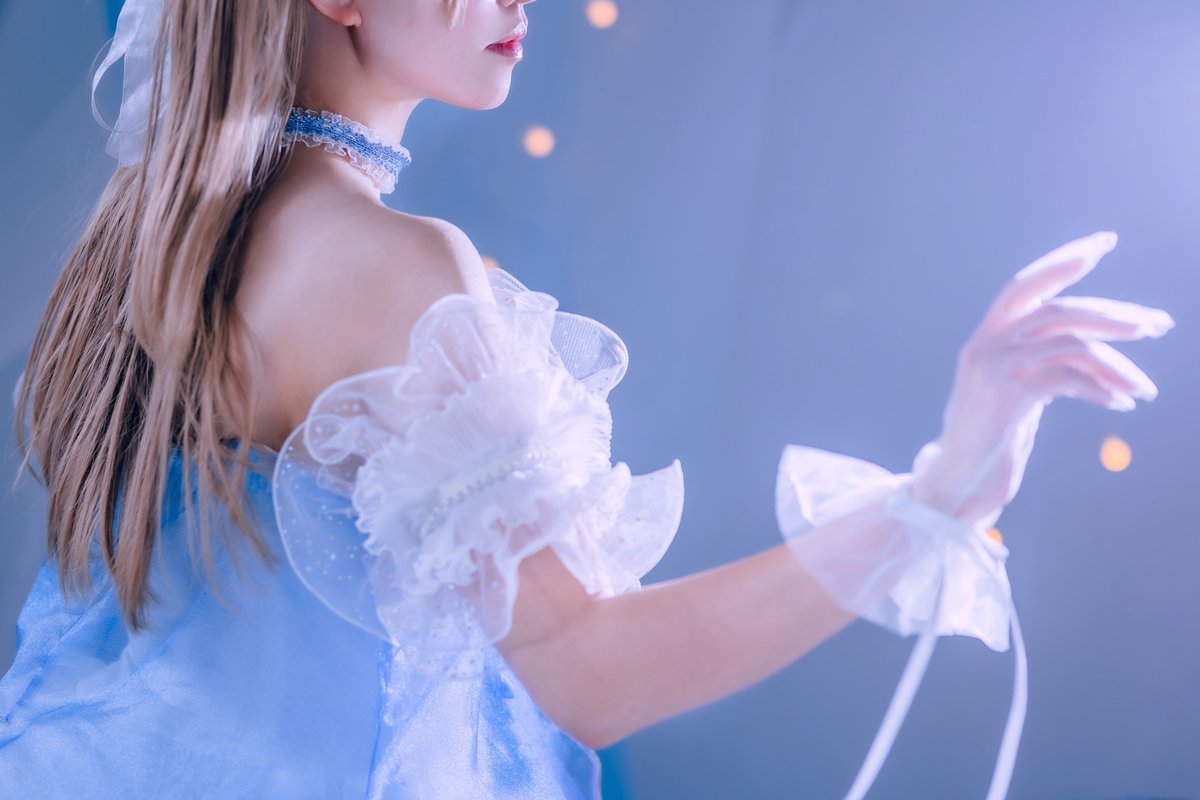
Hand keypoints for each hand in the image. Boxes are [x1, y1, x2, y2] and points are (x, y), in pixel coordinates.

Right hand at [909, 231, 1173, 527]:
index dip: (1064, 260)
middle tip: (1158, 325)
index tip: (1104, 242)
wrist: (959, 472)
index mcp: (988, 334)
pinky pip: (1068, 378)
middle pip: (1061, 310)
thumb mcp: (1017, 386)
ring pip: (1072, 344)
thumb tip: (1100, 345)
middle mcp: (988, 342)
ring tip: (1146, 388)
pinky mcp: (1007, 392)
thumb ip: (1041, 358)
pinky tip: (1121, 404)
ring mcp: (995, 365)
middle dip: (1115, 315)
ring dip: (1118, 364)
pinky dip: (1101, 390)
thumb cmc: (993, 434)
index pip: (1027, 284)